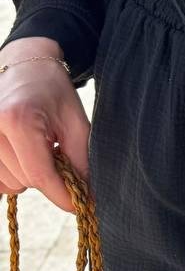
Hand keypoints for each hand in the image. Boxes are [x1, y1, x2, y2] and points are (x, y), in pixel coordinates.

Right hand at [0, 36, 90, 212]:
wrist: (24, 65)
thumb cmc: (52, 90)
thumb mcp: (74, 121)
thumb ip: (81, 160)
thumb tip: (88, 197)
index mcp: (18, 120)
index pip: (39, 174)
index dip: (63, 194)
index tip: (81, 206)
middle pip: (24, 181)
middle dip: (47, 176)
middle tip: (55, 151)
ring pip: (9, 184)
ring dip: (28, 175)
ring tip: (36, 147)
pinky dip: (12, 173)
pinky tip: (20, 152)